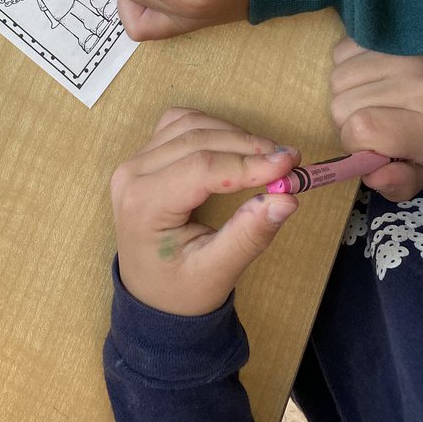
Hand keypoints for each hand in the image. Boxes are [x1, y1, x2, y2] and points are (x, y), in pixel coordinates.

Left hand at [111, 108, 299, 315]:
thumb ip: (249, 235)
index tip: (290, 166)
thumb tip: (286, 199)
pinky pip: (180, 124)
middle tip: (290, 160)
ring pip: (190, 124)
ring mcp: (135, 161)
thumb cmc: (180, 290)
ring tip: (269, 156)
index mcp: (143, 204)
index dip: (248, 163)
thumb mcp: (217, 273)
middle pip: (197, 139)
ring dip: (233, 133)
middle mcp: (132, 175)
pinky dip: (213, 127)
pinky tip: (236, 146)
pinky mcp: (145, 156)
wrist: (151, 297)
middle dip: (249, 146)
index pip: (202, 167)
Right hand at [330, 38, 422, 201]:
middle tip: (374, 123)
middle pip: (341, 106)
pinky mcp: (387, 34)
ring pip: (336, 80)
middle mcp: (417, 82)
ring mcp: (401, 52)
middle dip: (348, 122)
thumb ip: (401, 184)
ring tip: (372, 100)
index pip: (361, 129)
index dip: (355, 144)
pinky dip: (347, 70)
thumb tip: (372, 176)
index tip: (372, 147)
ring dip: (346, 95)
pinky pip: (339, 53)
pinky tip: (369, 78)